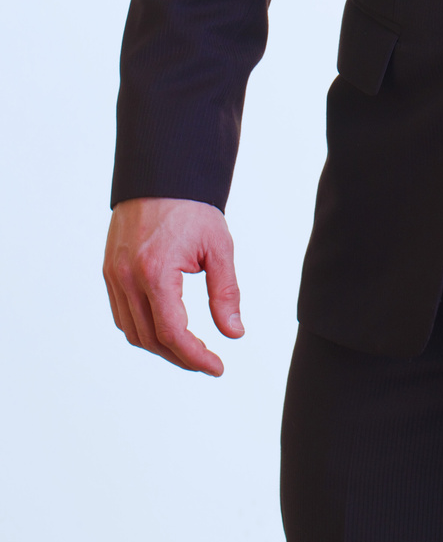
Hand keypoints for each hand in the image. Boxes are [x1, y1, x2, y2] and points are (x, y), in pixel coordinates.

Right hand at [103, 197, 243, 375]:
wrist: (162, 173)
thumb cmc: (194, 208)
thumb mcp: (219, 247)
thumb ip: (226, 293)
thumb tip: (234, 333)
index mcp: (155, 271)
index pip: (172, 333)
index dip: (195, 357)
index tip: (217, 367)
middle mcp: (127, 277)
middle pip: (150, 339)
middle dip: (180, 356)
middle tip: (208, 361)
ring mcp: (114, 275)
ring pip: (132, 331)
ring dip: (160, 347)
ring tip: (189, 350)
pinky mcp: (109, 270)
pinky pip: (121, 313)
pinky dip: (142, 329)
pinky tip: (165, 329)